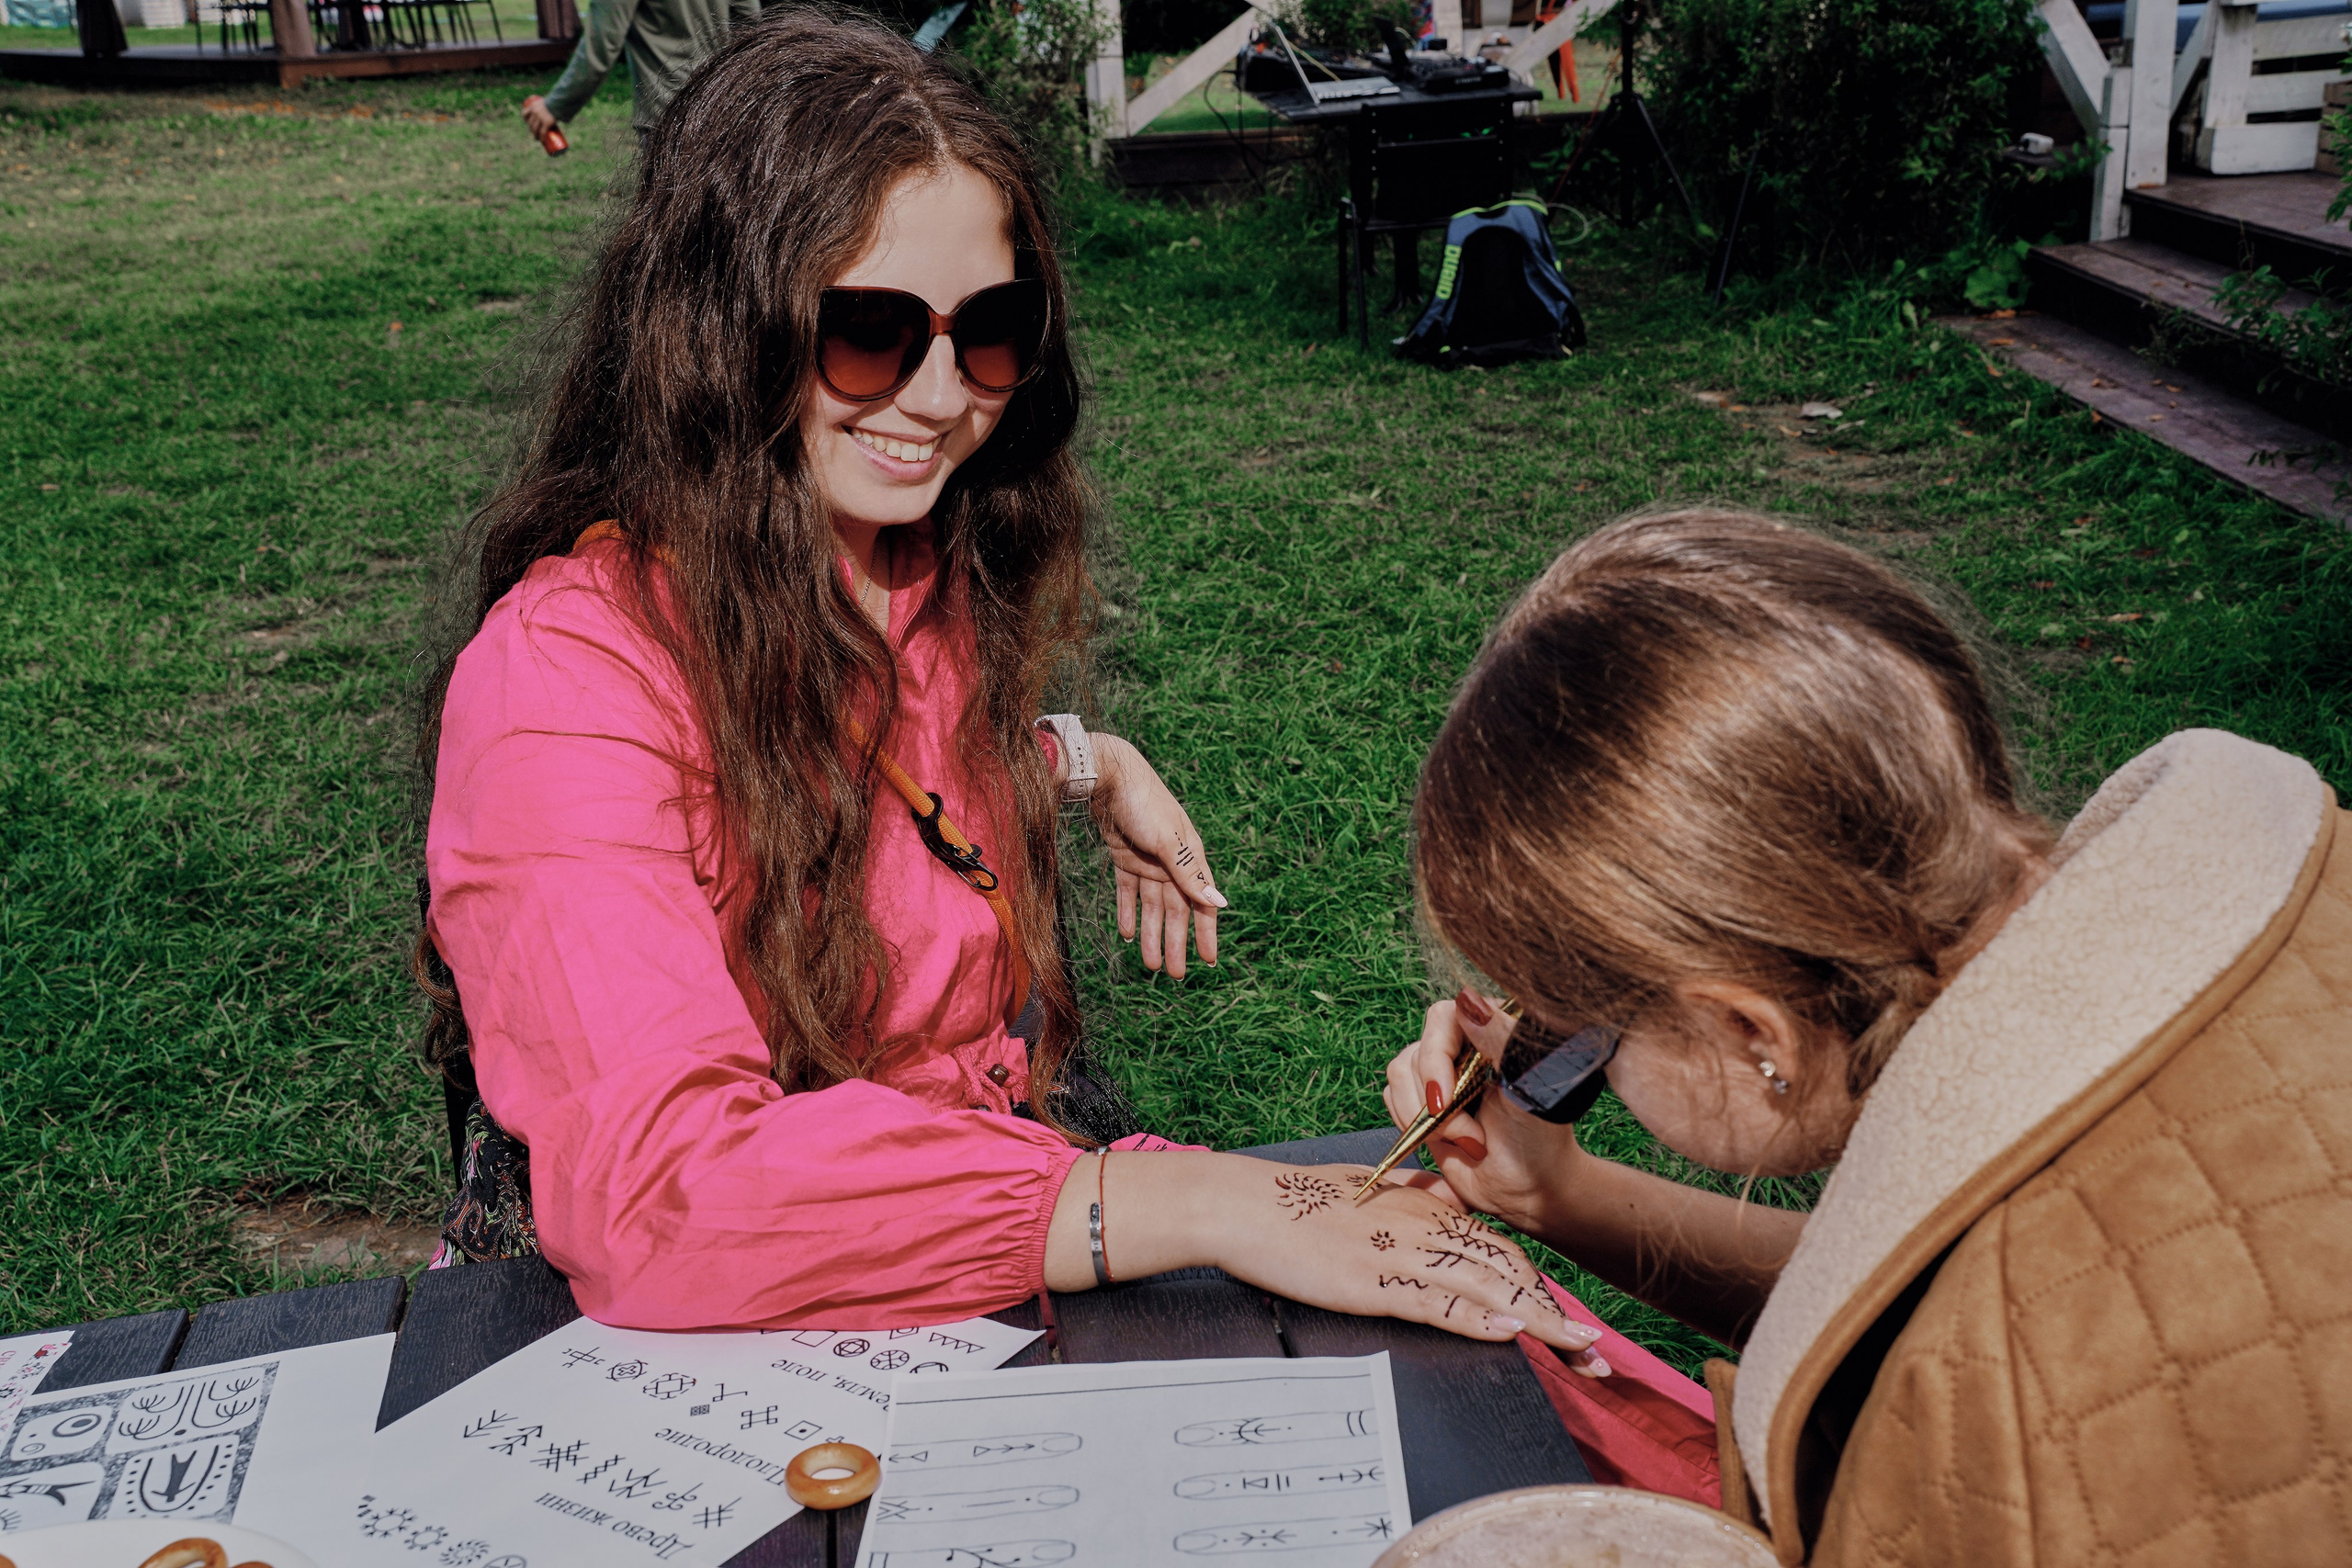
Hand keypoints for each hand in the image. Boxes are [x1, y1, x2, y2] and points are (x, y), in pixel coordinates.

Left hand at [522, 95, 558, 140]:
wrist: (560, 102)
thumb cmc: (556, 101)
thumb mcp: (548, 102)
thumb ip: (549, 106)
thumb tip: (555, 110)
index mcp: (533, 106)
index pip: (525, 113)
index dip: (525, 119)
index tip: (527, 122)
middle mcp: (535, 112)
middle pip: (530, 123)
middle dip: (531, 129)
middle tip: (534, 132)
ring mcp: (540, 118)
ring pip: (535, 129)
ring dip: (535, 135)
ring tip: (536, 138)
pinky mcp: (546, 123)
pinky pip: (542, 132)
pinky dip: (541, 137)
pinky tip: (541, 141)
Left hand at [1088, 733, 1223, 977]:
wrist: (1108, 775)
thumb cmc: (1144, 803)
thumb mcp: (1168, 842)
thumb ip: (1190, 875)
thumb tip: (1221, 904)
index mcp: (1189, 857)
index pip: (1201, 903)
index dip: (1206, 933)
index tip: (1209, 962)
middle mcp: (1171, 862)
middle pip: (1176, 911)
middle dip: (1175, 943)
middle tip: (1172, 975)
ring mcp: (1147, 860)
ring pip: (1152, 907)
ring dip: (1151, 934)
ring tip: (1149, 964)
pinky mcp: (1124, 856)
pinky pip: (1128, 891)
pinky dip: (1128, 912)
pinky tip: (1127, 934)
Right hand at [1215, 1165, 1609, 1374]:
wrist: (1242, 1204)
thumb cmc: (1293, 1200)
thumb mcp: (1362, 1188)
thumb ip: (1407, 1194)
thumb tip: (1440, 1196)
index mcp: (1423, 1207)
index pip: (1499, 1246)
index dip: (1540, 1284)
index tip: (1570, 1318)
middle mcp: (1423, 1226)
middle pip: (1508, 1269)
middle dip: (1555, 1312)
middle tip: (1596, 1349)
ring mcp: (1401, 1252)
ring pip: (1487, 1285)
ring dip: (1537, 1319)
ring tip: (1576, 1348)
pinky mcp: (1374, 1279)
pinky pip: (1437, 1299)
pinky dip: (1477, 1316)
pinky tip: (1508, 1329)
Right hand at [1383, 995, 1590, 1238]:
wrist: (1531, 1187)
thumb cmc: (1541, 1137)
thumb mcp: (1528, 1087)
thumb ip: (1501, 1039)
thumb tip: (1468, 1001)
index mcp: (1491, 1029)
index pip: (1443, 1017)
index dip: (1435, 1058)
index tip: (1443, 1102)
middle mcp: (1461, 1045)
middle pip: (1415, 1053)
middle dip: (1435, 1105)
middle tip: (1471, 1136)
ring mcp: (1438, 1073)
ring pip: (1398, 1076)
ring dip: (1426, 1120)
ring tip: (1469, 1141)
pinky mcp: (1420, 1101)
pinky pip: (1392, 1099)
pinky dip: (1413, 1126)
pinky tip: (1451, 1143)